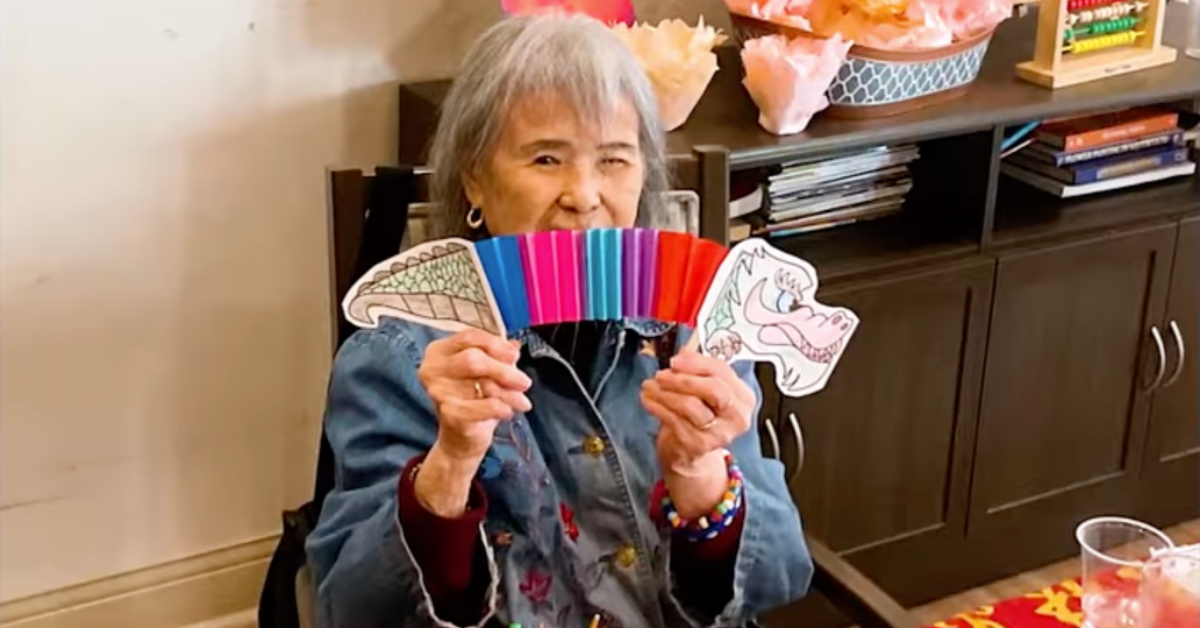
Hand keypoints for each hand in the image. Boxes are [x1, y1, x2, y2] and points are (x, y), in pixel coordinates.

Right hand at [415, 329, 531, 517]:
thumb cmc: (471, 401)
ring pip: (483, 382)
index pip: (469, 337)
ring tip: (521, 400)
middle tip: (524, 381)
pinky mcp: (449, 413)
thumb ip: (497, 356)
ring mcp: (438, 391)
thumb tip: (514, 345)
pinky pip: (484, 406)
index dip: (495, 344)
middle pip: (474, 358)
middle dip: (504, 369)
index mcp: (438, 352)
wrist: (459, 440)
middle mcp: (432, 369)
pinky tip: (508, 411)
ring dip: (508, 392)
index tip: (514, 355)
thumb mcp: (485, 374)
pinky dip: (501, 407)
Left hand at [641, 350, 754, 517]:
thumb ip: (698, 370)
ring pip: (691, 406)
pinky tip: (648, 399)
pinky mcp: (699, 446)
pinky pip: (675, 421)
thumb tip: (683, 354)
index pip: (724, 373)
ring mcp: (719, 434)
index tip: (675, 360)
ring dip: (665, 393)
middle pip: (714, 390)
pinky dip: (657, 407)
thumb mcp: (703, 390)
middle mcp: (737, 417)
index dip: (697, 363)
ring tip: (649, 386)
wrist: (691, 453)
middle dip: (684, 379)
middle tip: (661, 374)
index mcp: (743, 397)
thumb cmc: (699, 415)